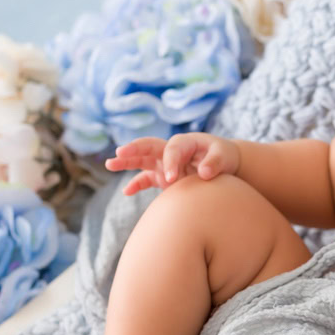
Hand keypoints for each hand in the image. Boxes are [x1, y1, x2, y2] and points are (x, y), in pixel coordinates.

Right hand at [104, 133, 238, 195]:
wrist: (224, 164)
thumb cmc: (223, 156)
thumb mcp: (223, 156)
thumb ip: (214, 163)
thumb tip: (204, 173)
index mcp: (184, 142)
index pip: (172, 149)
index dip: (170, 163)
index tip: (172, 179)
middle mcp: (171, 151)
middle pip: (148, 147)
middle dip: (134, 150)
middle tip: (119, 153)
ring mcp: (165, 163)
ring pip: (142, 161)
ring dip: (126, 162)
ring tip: (110, 164)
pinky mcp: (163, 176)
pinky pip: (147, 179)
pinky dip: (137, 184)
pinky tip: (127, 192)